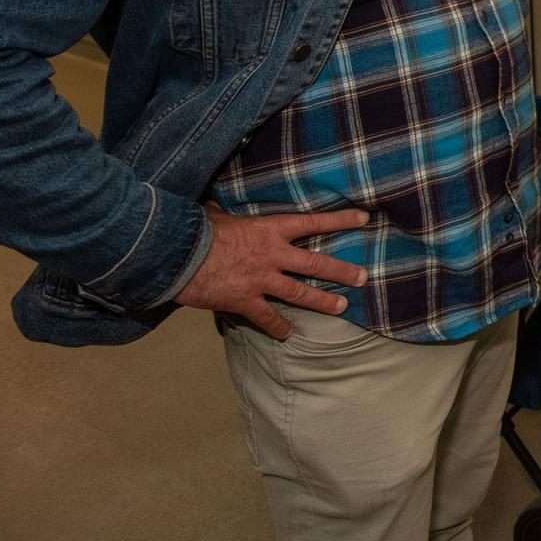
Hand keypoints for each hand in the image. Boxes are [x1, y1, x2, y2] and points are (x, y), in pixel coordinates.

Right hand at [174, 203, 370, 339]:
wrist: (176, 256)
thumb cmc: (196, 231)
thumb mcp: (217, 215)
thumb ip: (226, 214)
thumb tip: (213, 206)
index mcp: (269, 229)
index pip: (313, 222)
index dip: (340, 220)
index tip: (364, 219)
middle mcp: (273, 255)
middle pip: (316, 263)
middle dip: (341, 271)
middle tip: (362, 277)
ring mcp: (261, 280)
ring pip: (300, 293)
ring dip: (323, 301)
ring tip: (342, 306)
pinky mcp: (245, 301)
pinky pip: (268, 318)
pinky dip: (278, 327)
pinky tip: (288, 335)